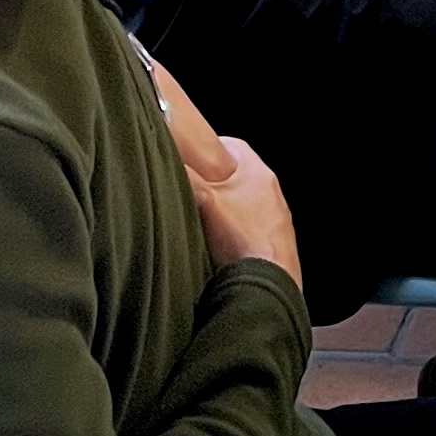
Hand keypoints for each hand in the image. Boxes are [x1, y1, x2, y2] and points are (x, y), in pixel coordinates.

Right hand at [146, 63, 302, 284]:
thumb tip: (161, 158)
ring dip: (218, 212)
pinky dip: (228, 235)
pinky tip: (212, 248)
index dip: (204, 148)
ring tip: (195, 223)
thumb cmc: (244, 241)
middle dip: (208, 183)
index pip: (229, 145)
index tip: (185, 156)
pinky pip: (245, 231)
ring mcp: (274, 221)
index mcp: (259, 173)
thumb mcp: (205, 201)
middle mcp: (271, 194)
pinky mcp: (272, 246)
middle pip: (232, 177)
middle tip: (184, 191)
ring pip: (238, 205)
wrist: (269, 289)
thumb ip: (184, 177)